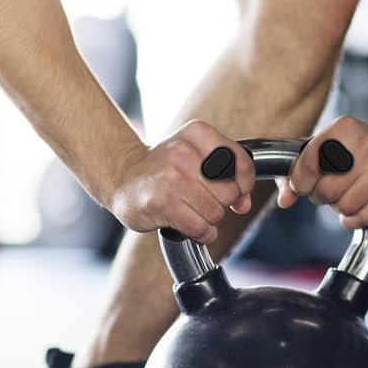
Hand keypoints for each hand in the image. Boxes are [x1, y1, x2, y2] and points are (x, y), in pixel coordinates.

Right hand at [109, 120, 254, 243]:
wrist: (123, 178)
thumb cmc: (166, 169)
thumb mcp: (199, 158)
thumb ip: (231, 177)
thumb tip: (244, 205)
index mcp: (196, 133)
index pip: (242, 162)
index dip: (243, 184)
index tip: (234, 190)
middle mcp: (182, 150)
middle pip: (229, 192)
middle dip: (220, 204)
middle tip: (200, 199)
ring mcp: (170, 177)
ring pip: (215, 212)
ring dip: (208, 220)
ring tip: (190, 210)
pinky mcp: (160, 203)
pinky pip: (199, 228)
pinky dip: (201, 233)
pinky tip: (189, 226)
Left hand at [277, 116, 367, 228]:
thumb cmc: (353, 156)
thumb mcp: (320, 153)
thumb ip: (292, 175)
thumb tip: (285, 200)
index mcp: (343, 128)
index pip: (305, 167)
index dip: (301, 184)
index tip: (307, 184)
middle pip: (325, 192)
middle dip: (324, 197)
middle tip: (335, 190)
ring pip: (345, 208)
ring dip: (342, 209)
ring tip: (352, 194)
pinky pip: (365, 218)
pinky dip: (357, 220)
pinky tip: (362, 207)